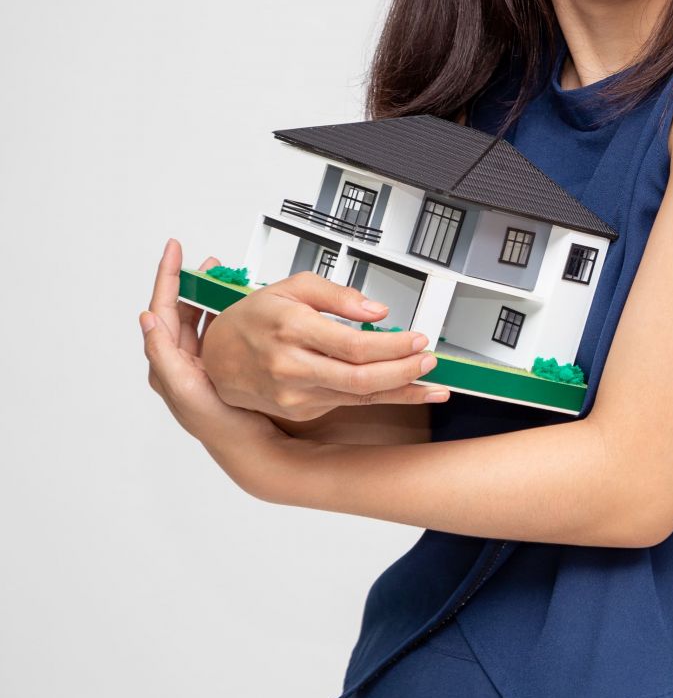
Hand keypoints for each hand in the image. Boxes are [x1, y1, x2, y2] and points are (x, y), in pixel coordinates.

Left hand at [141, 238, 293, 494]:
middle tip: (210, 262)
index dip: (168, 276)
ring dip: (213, 294)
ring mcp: (203, 358)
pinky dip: (230, 311)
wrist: (249, 442)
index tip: (174, 251)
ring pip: (203, 315)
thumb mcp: (183, 388)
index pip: (162, 307)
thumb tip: (147, 319)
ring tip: (226, 276)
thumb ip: (161, 354)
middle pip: (183, 306)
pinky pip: (222, 327)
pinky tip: (242, 304)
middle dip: (193, 280)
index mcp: (166, 359)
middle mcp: (181, 357)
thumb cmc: (217, 421)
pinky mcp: (222, 362)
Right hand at [194, 254, 446, 420]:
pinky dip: (383, 399)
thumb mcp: (292, 287)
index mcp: (291, 328)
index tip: (418, 338)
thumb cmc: (254, 318)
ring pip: (359, 396)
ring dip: (403, 391)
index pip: (354, 345)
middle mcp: (291, 366)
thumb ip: (337, 294)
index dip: (393, 345)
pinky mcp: (300, 410)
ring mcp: (295, 394)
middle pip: (360, 377)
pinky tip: (407, 393)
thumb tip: (377, 311)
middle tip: (430, 361)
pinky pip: (350, 404)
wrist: (215, 359)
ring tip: (432, 383)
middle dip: (404, 371)